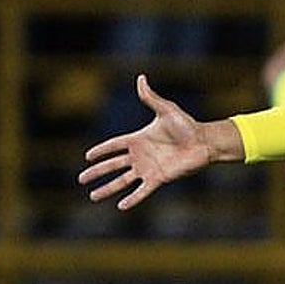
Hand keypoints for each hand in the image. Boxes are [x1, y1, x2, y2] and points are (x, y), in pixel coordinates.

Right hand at [78, 74, 210, 209]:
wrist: (203, 142)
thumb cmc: (187, 125)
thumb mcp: (166, 110)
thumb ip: (150, 97)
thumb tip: (141, 78)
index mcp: (138, 139)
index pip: (114, 146)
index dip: (100, 151)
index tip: (87, 157)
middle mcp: (140, 156)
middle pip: (112, 165)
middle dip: (97, 172)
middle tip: (81, 179)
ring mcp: (148, 169)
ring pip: (122, 181)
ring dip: (108, 189)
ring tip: (92, 197)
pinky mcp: (159, 179)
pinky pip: (142, 191)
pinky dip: (132, 198)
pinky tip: (120, 206)